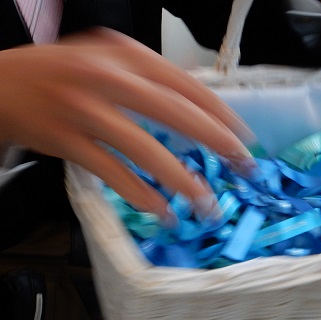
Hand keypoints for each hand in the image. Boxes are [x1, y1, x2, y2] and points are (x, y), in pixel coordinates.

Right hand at [0, 28, 257, 223]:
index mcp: (124, 54)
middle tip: (242, 165)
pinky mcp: (67, 140)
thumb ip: (149, 78)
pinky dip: (140, 195)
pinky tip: (161, 210)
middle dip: (215, 142)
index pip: (185, 84)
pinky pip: (113, 173)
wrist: (1, 84)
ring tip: (205, 202)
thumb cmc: (61, 74)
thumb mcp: (108, 60)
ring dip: (180, 180)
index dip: (219, 113)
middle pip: (173, 112)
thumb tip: (199, 111)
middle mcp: (106, 77)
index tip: (242, 136)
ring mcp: (85, 110)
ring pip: (144, 149)